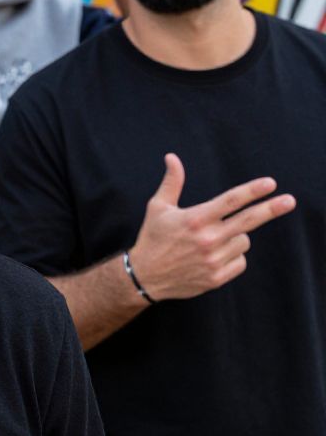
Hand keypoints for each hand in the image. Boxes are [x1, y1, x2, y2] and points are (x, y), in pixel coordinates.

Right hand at [128, 154, 295, 300]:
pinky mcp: (217, 278)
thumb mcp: (157, 207)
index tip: (270, 184)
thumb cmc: (152, 237)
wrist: (145, 276)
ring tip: (213, 240)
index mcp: (194, 219)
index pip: (230, 201)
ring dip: (235, 237)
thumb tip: (172, 157)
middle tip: (290, 201)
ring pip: (243, 241)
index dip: (252, 191)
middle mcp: (207, 239)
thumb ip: (171, 182)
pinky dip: (233, 256)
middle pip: (248, 220)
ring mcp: (213, 260)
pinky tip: (215, 256)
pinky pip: (240, 261)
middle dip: (271, 209)